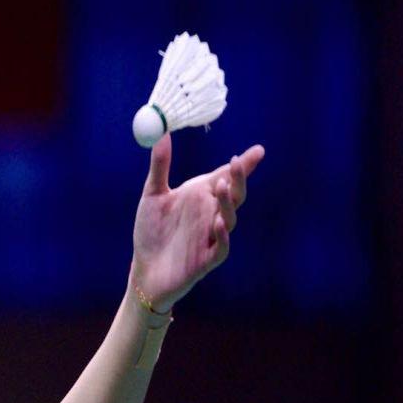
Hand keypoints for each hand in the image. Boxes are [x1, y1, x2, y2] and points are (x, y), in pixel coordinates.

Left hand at [130, 133, 264, 312]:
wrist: (144, 270)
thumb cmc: (151, 232)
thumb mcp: (153, 195)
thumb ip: (160, 166)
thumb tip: (162, 133)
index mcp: (201, 197)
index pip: (226, 177)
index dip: (243, 165)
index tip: (258, 150)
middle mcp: (210, 215)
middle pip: (233, 195)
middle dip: (238, 179)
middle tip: (237, 162)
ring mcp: (211, 237)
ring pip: (229, 219)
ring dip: (227, 203)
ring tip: (223, 185)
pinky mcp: (206, 260)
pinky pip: (221, 249)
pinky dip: (222, 236)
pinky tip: (219, 224)